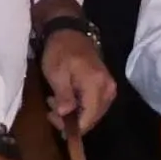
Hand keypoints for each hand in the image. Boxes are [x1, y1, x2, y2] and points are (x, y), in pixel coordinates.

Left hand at [36, 18, 118, 137]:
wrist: (70, 33)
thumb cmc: (60, 51)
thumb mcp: (56, 73)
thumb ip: (64, 95)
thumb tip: (65, 115)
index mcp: (97, 86)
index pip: (89, 117)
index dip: (73, 126)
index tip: (55, 123)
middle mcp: (108, 89)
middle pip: (93, 117)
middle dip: (72, 120)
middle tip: (51, 112)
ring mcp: (109, 88)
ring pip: (94, 113)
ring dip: (75, 113)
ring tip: (55, 102)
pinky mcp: (105, 86)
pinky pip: (94, 105)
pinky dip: (80, 106)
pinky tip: (66, 100)